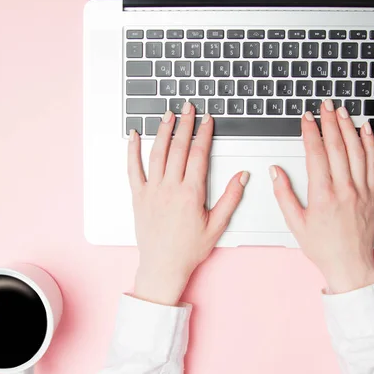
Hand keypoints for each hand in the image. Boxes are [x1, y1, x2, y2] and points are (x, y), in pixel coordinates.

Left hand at [127, 103, 248, 304]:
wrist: (163, 266)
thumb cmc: (189, 249)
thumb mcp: (217, 226)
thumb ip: (230, 198)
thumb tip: (242, 176)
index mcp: (191, 194)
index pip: (199, 154)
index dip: (204, 133)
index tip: (208, 120)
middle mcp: (170, 188)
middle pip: (178, 148)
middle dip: (185, 124)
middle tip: (189, 108)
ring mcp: (152, 191)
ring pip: (157, 153)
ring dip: (163, 131)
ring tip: (168, 114)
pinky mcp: (138, 196)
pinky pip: (133, 169)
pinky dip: (132, 150)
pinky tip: (133, 135)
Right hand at [271, 100, 373, 292]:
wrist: (350, 265)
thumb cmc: (323, 248)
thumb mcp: (295, 224)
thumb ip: (284, 195)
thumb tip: (276, 172)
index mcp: (322, 195)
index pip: (316, 154)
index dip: (310, 132)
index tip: (306, 119)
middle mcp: (344, 189)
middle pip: (337, 146)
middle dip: (329, 122)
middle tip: (324, 105)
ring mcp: (361, 190)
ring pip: (356, 151)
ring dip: (348, 128)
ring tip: (341, 111)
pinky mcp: (373, 194)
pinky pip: (373, 164)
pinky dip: (370, 144)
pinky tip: (365, 130)